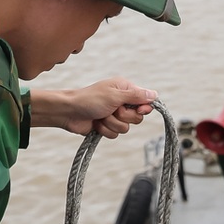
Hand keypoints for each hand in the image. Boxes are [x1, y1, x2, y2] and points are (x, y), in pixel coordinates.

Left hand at [31, 77, 157, 136]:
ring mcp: (114, 115)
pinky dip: (105, 130)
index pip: (145, 102)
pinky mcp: (107, 126)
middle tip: (112, 110)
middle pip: (137, 118)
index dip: (143, 108)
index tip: (138, 109)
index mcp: (125, 90)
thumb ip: (136, 96)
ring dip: (112, 124)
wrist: (69, 112)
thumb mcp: (115, 95)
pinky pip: (115, 134)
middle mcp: (122, 102)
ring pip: (126, 128)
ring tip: (101, 116)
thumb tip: (155, 95)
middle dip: (124, 117)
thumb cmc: (89, 99)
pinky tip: (97, 123)